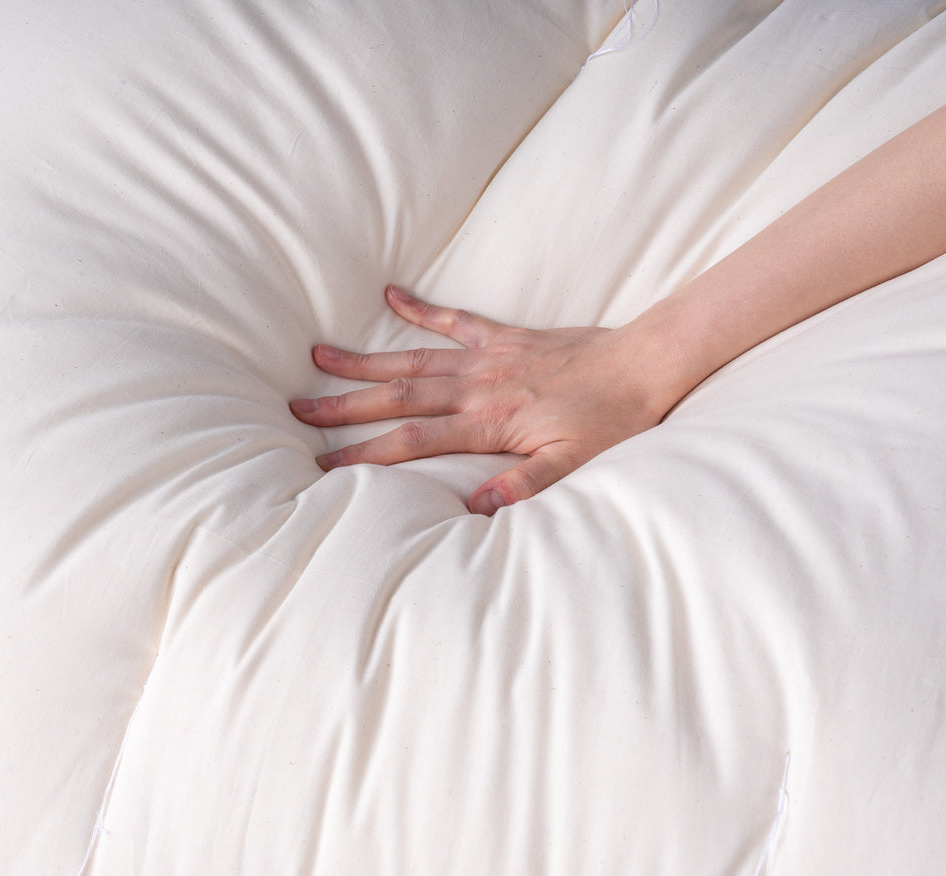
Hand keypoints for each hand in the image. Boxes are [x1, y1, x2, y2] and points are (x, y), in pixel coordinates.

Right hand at [290, 286, 685, 514]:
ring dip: (365, 359)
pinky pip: (456, 320)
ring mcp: (489, 356)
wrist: (647, 364)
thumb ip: (522, 486)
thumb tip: (471, 510)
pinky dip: (422, 309)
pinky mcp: (506, 336)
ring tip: (318, 355)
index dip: (366, 454)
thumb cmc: (613, 420)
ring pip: (414, 356)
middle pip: (399, 394)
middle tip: (298, 409)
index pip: (414, 440)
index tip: (325, 465)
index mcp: (490, 422)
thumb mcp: (572, 466)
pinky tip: (391, 294)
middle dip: (346, 406)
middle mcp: (479, 385)